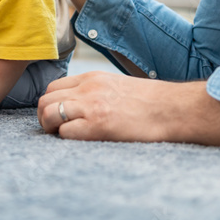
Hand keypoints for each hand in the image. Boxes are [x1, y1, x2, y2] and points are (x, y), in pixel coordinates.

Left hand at [37, 71, 172, 141]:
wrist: (173, 109)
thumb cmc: (151, 102)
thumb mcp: (118, 85)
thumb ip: (97, 91)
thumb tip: (83, 105)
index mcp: (92, 78)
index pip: (54, 87)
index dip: (52, 104)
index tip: (60, 116)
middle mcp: (88, 89)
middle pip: (45, 100)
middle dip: (45, 117)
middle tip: (56, 130)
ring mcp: (92, 106)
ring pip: (49, 114)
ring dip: (51, 128)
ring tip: (63, 136)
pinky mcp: (98, 125)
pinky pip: (65, 133)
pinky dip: (67, 139)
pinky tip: (82, 141)